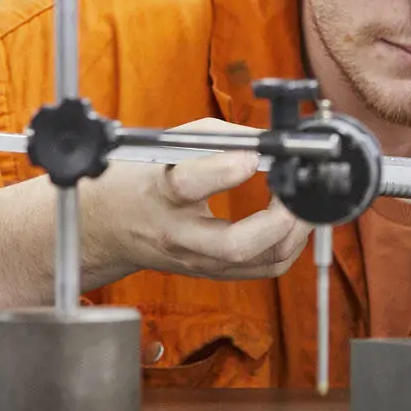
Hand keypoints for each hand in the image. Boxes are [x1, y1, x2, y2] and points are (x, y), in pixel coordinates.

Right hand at [0, 118, 311, 311]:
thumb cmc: (141, 180)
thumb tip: (266, 139)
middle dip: (277, 221)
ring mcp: (197, 261)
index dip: (224, 169)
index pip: (188, 186)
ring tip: (300, 203)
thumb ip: (218, 137)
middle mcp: (178, 235)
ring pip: (257, 263)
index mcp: (159, 194)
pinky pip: (263, 269)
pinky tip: (292, 222)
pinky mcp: (213, 273)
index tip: (252, 155)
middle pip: (233, 246)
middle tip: (292, 193)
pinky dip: (287, 245)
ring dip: (292, 233)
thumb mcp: (167, 145)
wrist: (109, 227)